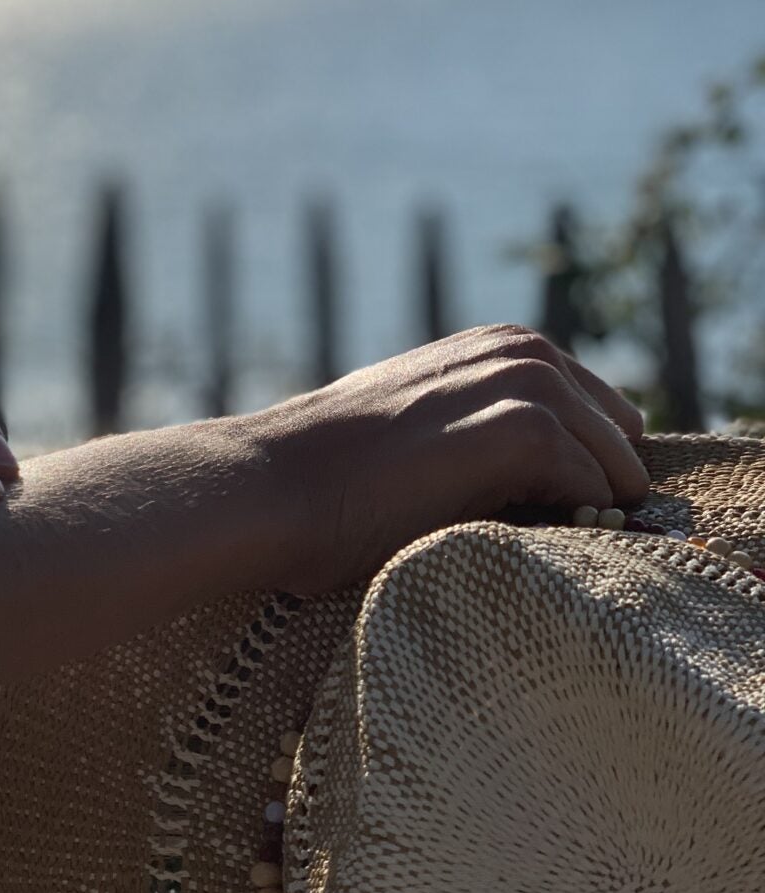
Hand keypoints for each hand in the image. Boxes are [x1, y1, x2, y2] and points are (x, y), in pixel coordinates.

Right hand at [242, 325, 647, 598]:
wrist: (273, 488)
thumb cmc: (330, 479)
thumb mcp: (421, 429)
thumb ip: (480, 433)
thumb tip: (545, 489)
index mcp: (501, 346)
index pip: (598, 411)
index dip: (585, 468)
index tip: (553, 516)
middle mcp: (523, 352)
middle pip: (620, 435)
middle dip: (598, 490)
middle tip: (546, 538)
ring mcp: (526, 386)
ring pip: (616, 465)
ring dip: (587, 513)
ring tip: (529, 546)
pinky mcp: (524, 432)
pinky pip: (594, 492)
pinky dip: (572, 529)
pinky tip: (516, 543)